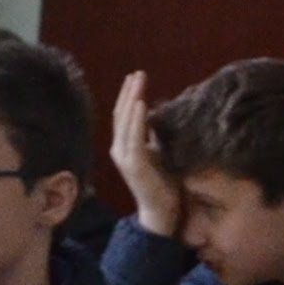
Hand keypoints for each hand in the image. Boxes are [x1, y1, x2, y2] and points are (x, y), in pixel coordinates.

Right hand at [107, 69, 183, 235]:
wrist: (161, 211)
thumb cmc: (163, 183)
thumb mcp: (159, 153)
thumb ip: (155, 136)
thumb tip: (160, 115)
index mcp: (125, 146)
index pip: (124, 116)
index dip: (129, 96)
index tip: (137, 78)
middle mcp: (120, 149)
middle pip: (122, 114)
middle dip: (129, 92)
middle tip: (138, 73)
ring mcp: (125, 157)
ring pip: (125, 121)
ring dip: (132, 99)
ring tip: (138, 81)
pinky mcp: (134, 163)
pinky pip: (134, 136)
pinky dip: (137, 118)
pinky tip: (141, 103)